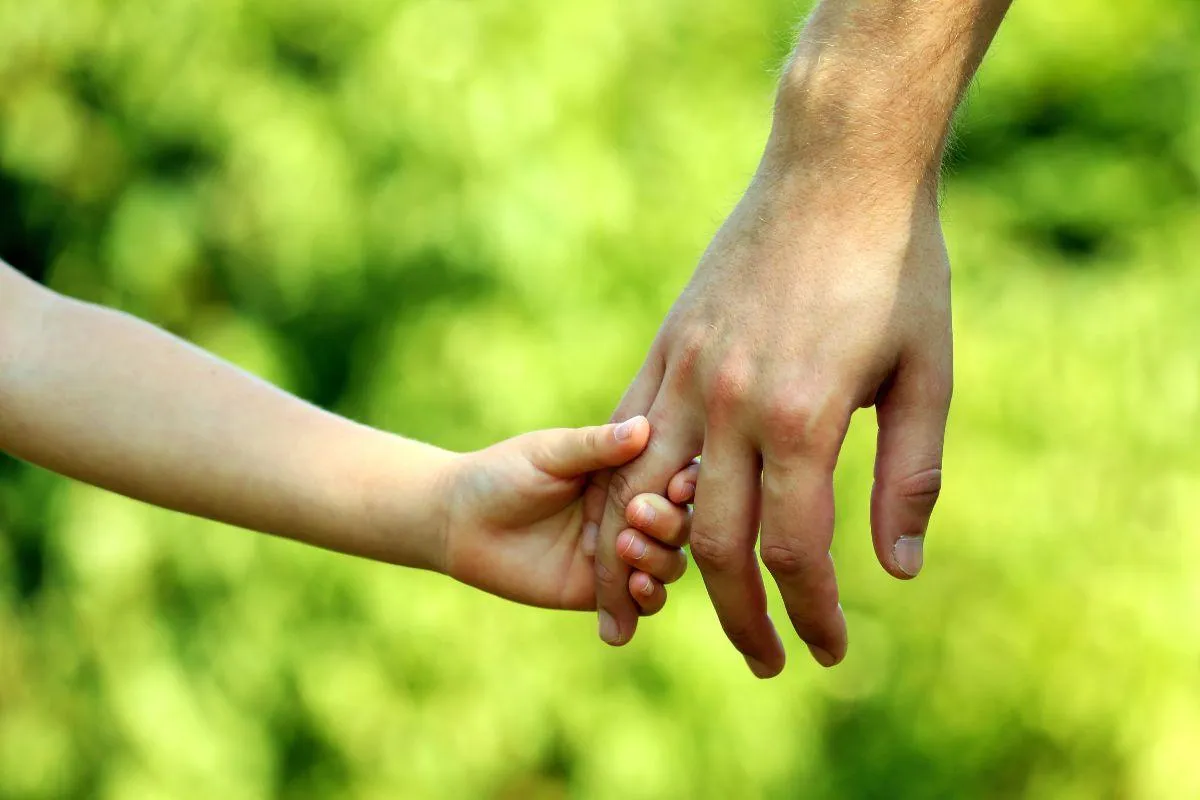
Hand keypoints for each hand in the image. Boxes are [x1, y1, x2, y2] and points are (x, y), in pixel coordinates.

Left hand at [439, 416, 694, 611]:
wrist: (460, 523)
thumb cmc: (503, 474)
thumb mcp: (550, 454)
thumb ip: (595, 447)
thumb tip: (644, 427)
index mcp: (628, 471)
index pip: (677, 477)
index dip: (688, 484)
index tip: (679, 484)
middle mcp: (632, 513)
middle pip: (682, 525)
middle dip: (670, 524)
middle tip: (634, 515)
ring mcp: (621, 554)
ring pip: (671, 565)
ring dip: (660, 561)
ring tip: (625, 550)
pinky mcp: (603, 591)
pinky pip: (641, 602)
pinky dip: (647, 599)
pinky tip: (633, 589)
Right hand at [590, 166, 951, 675]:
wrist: (833, 168)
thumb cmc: (896, 268)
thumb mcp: (927, 373)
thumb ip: (909, 477)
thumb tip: (896, 569)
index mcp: (804, 417)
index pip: (794, 549)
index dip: (812, 612)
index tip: (827, 651)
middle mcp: (731, 405)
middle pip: (717, 543)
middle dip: (740, 616)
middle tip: (766, 661)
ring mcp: (687, 373)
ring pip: (650, 498)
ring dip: (657, 569)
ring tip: (661, 618)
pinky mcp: (666, 346)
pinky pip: (625, 438)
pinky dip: (622, 494)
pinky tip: (628, 528)